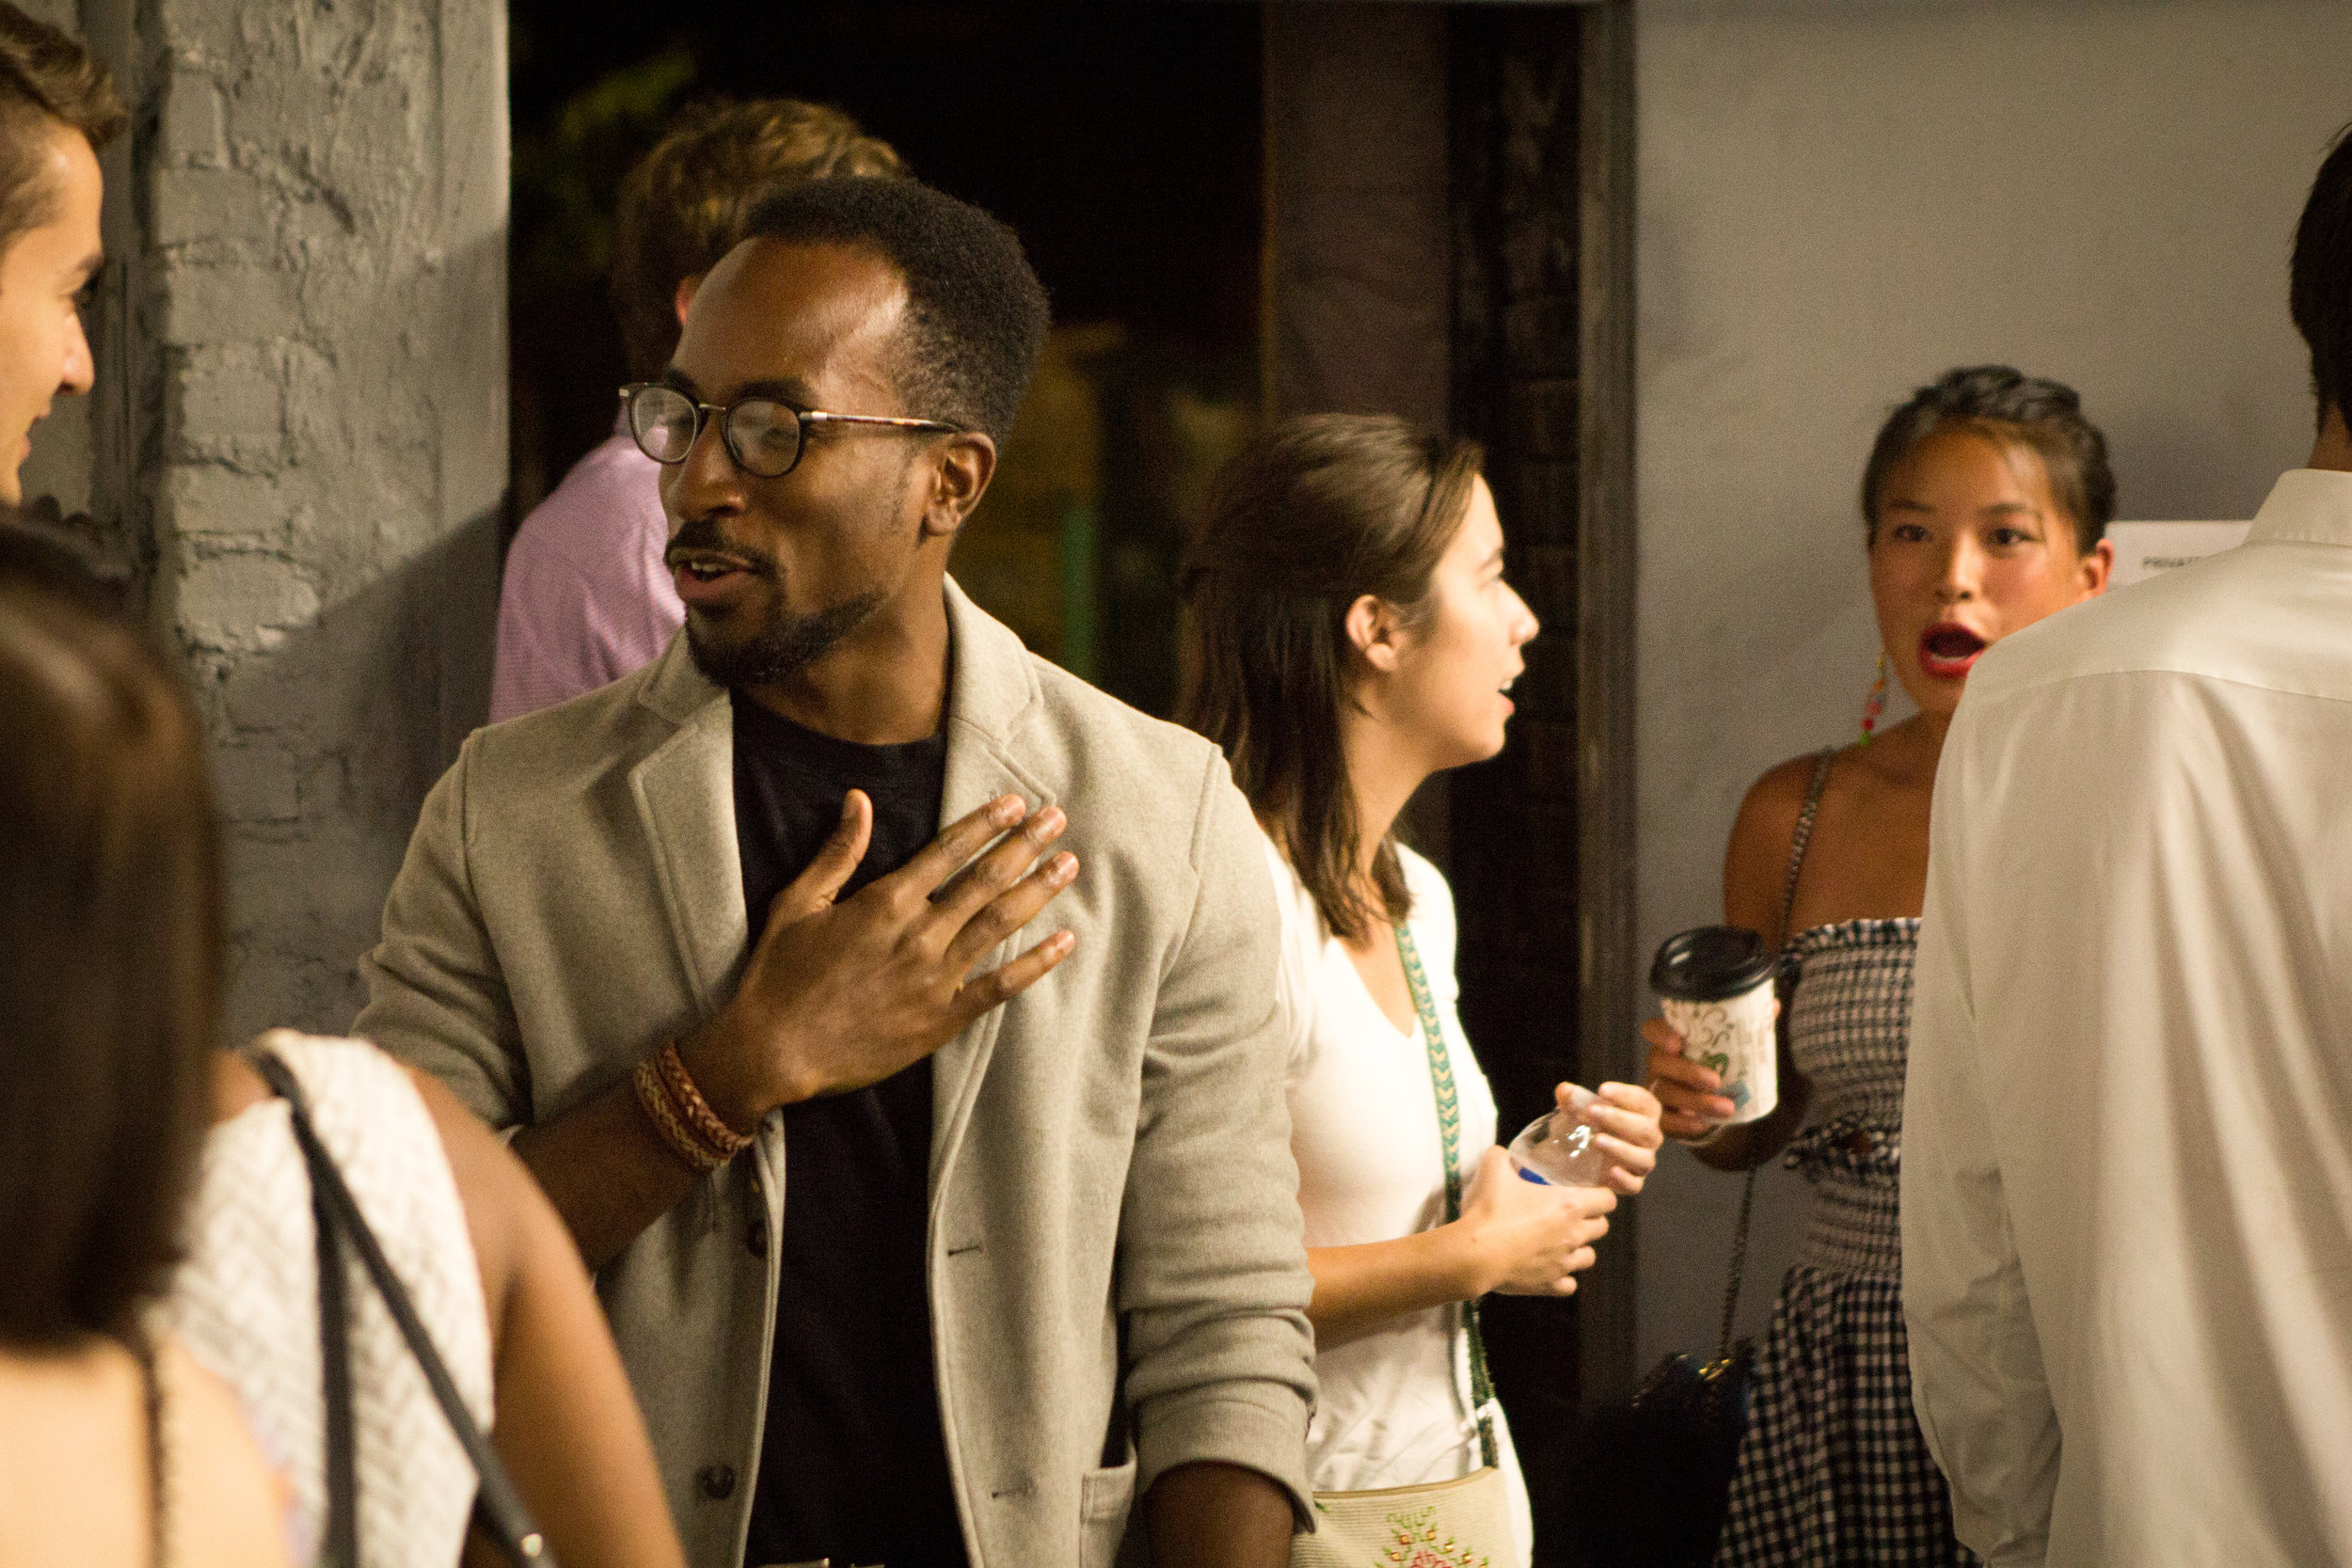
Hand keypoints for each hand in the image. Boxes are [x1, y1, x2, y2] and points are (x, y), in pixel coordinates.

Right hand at [682, 790, 1077, 1127]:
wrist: (774, 1052)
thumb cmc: (778, 977)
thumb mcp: (797, 904)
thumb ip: (837, 852)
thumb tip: (859, 799)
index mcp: (884, 902)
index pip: (949, 850)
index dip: (986, 823)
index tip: (1016, 803)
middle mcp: (919, 934)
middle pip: (986, 880)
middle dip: (1026, 845)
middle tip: (1058, 820)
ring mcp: (935, 978)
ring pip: (1000, 924)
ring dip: (1038, 891)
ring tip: (1069, 865)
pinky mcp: (943, 1019)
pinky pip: (1001, 986)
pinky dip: (1036, 963)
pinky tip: (1065, 942)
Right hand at [1456, 1145, 1615, 1296]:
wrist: (1475, 1254)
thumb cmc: (1489, 1210)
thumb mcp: (1493, 1169)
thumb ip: (1502, 1156)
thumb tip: (1503, 1154)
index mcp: (1569, 1205)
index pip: (1608, 1200)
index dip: (1601, 1194)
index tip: (1589, 1192)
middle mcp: (1573, 1234)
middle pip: (1602, 1227)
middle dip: (1591, 1219)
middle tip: (1571, 1214)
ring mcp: (1564, 1263)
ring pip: (1589, 1257)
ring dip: (1580, 1248)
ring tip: (1562, 1242)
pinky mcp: (1550, 1284)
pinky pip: (1569, 1285)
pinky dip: (1564, 1277)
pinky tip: (1551, 1268)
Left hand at [1574, 1080, 1664, 1194]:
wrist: (1582, 1155)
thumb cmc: (1589, 1124)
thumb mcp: (1579, 1109)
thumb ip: (1572, 1099)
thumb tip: (1564, 1090)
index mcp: (1644, 1115)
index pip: (1644, 1102)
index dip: (1626, 1094)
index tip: (1602, 1089)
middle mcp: (1649, 1139)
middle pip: (1646, 1130)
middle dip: (1620, 1119)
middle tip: (1593, 1111)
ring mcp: (1643, 1162)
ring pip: (1644, 1159)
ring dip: (1621, 1148)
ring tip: (1596, 1140)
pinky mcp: (1633, 1183)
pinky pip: (1635, 1185)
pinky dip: (1624, 1179)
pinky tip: (1609, 1171)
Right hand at [1643, 1016, 1738, 1141]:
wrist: (1711, 1105)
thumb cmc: (1716, 1067)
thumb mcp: (1729, 1047)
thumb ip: (1745, 1027)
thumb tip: (1774, 1005)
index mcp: (1671, 1041)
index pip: (1652, 1029)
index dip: (1660, 1033)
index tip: (1678, 1040)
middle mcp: (1659, 1063)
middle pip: (1658, 1062)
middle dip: (1686, 1072)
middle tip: (1715, 1081)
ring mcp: (1657, 1090)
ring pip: (1665, 1092)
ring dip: (1695, 1102)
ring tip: (1726, 1108)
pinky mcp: (1662, 1115)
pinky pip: (1664, 1120)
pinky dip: (1684, 1124)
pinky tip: (1703, 1124)